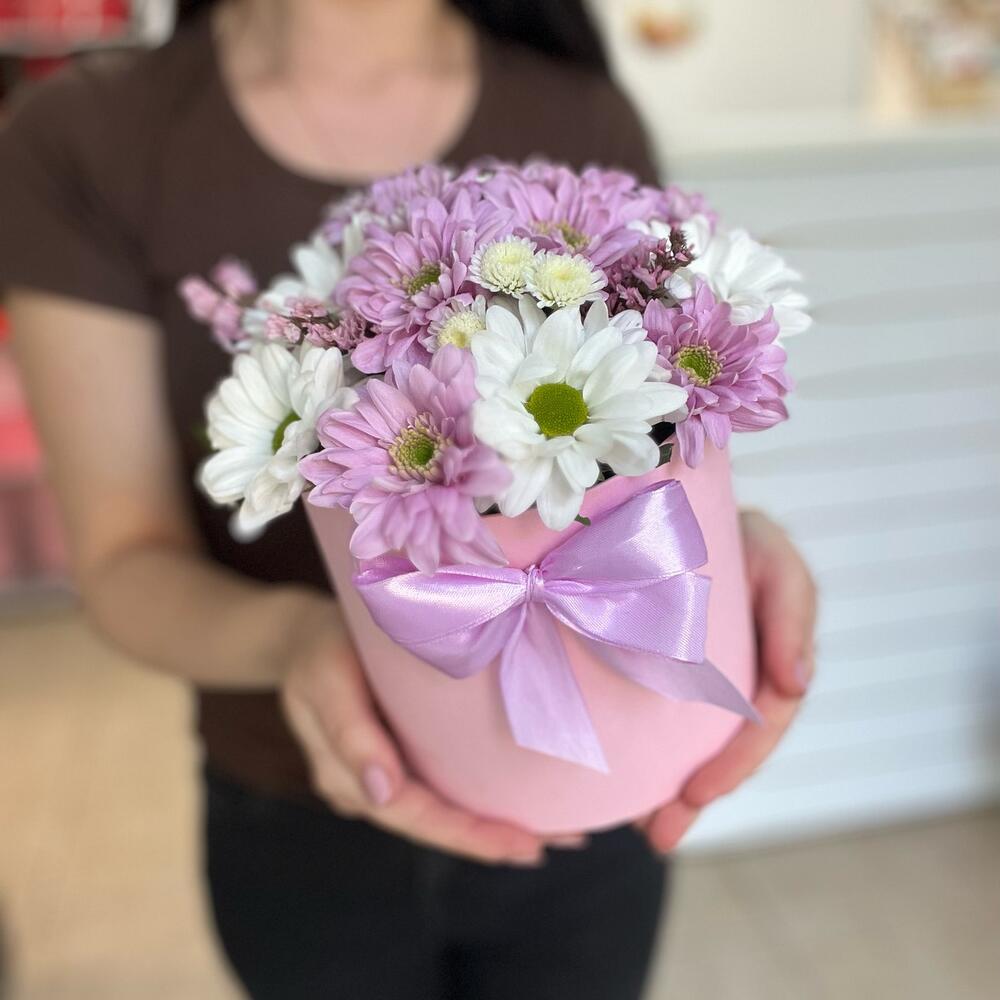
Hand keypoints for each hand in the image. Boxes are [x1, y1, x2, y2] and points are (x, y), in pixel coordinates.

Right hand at [280, 603, 552, 865]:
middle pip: (435, 823)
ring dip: (497, 822)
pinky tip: (526, 799)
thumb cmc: (319, 646)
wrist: (302, 633)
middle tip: (564, 841)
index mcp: (345, 776)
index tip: (523, 844)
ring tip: (562, 830)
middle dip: (496, 838)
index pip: (413, 816)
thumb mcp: (326, 677)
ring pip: (443, 809)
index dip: (468, 835)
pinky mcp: (401, 755)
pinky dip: (483, 796)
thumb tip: (384, 793)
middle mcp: (367, 787)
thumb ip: (349, 733)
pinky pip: (443, 784)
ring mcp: (385, 774)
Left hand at [640, 510, 817, 851]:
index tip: (698, 792)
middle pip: (724, 745)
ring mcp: (701, 673)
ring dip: (668, 789)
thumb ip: (793, 611)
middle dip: (696, 794)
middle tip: (660, 835)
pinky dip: (642, 749)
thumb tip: (796, 682)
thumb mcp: (773, 558)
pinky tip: (620, 781)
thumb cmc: (737, 531)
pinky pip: (654, 714)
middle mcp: (739, 670)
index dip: (737, 761)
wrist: (681, 507)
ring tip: (642, 831)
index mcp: (772, 654)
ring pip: (689, 740)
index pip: (764, 720)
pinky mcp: (659, 663)